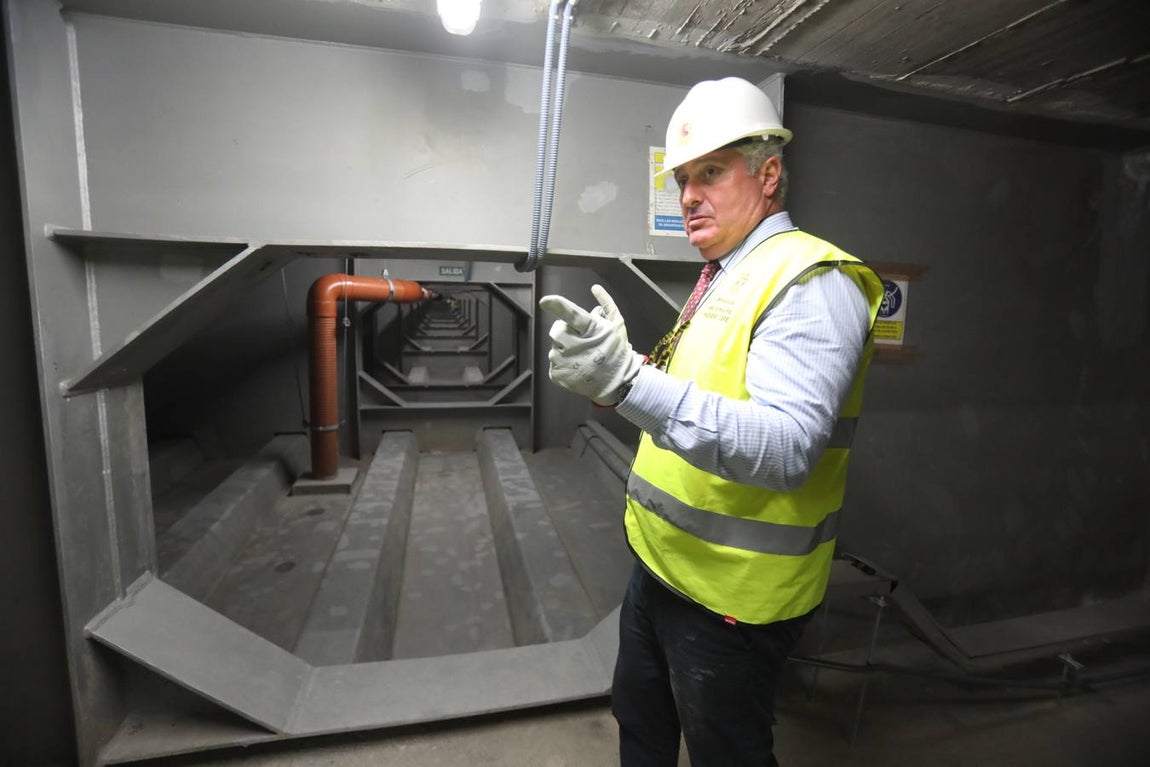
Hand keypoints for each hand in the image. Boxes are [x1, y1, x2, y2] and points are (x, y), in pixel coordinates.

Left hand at [538, 285, 643, 405]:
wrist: (617, 383)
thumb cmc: (617, 351)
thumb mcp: (617, 324)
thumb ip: (606, 304)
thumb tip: (595, 288)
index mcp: (590, 330)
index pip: (571, 314)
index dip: (558, 306)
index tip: (545, 301)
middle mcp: (574, 345)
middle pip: (557, 329)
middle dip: (566, 331)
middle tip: (581, 340)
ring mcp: (564, 361)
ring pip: (555, 345)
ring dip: (565, 348)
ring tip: (582, 356)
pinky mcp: (557, 373)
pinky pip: (554, 362)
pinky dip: (563, 363)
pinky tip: (577, 366)